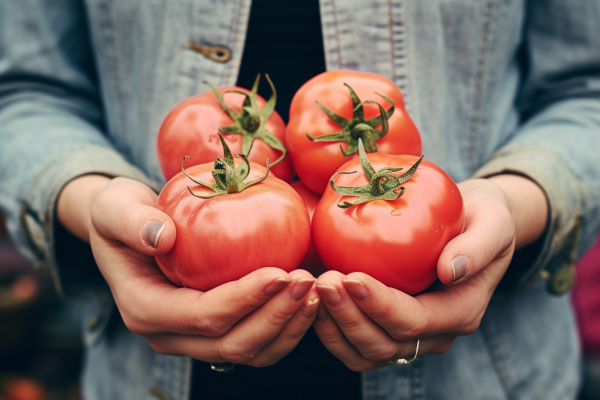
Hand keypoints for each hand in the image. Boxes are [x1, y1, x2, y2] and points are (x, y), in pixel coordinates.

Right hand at [58, 176, 319, 366]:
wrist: (130, 230)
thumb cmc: (122, 215)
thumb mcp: (114, 208)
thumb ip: (130, 221)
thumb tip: (161, 237)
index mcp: (144, 310)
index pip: (202, 316)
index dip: (243, 298)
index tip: (279, 271)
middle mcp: (169, 335)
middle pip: (231, 343)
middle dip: (275, 315)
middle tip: (308, 281)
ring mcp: (194, 339)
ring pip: (250, 352)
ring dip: (288, 326)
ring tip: (316, 291)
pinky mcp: (216, 332)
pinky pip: (258, 343)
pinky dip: (287, 327)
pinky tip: (309, 299)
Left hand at [312, 176, 546, 370]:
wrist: (469, 225)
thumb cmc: (481, 219)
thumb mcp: (494, 222)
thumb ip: (478, 246)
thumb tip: (450, 270)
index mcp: (460, 312)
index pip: (414, 321)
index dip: (380, 304)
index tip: (351, 276)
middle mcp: (435, 334)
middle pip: (384, 343)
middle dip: (349, 316)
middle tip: (323, 280)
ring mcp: (409, 335)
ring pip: (364, 352)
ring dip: (335, 326)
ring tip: (314, 289)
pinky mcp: (386, 327)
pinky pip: (353, 343)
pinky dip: (330, 328)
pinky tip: (313, 297)